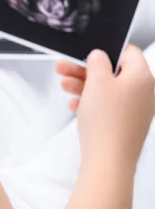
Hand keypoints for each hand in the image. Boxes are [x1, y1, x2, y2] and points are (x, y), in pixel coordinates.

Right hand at [56, 46, 154, 167]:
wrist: (109, 159)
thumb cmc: (107, 122)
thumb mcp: (97, 82)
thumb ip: (97, 62)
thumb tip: (99, 55)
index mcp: (142, 77)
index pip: (128, 52)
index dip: (106, 49)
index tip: (87, 52)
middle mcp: (144, 92)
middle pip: (114, 72)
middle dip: (87, 69)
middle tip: (66, 67)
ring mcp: (136, 110)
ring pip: (108, 90)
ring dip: (85, 85)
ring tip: (65, 86)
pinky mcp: (125, 124)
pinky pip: (107, 107)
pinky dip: (91, 103)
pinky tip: (75, 105)